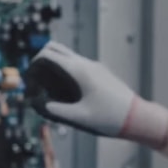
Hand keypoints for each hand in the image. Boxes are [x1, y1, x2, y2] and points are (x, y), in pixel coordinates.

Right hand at [25, 41, 167, 148]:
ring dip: (53, 66)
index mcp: (80, 71)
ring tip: (50, 90)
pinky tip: (67, 93)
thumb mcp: (80, 117)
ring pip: (66, 56)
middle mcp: (87, 64)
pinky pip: (77, 65)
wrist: (137, 117)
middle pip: (55, 49)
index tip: (30, 82)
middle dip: (40, 61)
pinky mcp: (100, 73)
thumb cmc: (110, 119)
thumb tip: (37, 103)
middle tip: (36, 82)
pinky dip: (65, 71)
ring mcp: (95, 67)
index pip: (47, 54)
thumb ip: (55, 110)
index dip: (32, 65)